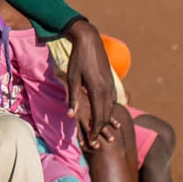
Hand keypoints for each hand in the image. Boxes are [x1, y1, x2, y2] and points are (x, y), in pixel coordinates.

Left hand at [66, 20, 116, 145]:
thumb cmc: (77, 59)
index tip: (91, 140)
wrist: (89, 40)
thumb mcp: (72, 78)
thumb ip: (73, 98)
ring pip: (110, 108)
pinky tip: (104, 112)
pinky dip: (108, 109)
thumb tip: (70, 116)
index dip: (95, 130)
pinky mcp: (111, 81)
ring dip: (105, 120)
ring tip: (101, 130)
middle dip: (101, 129)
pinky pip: (111, 100)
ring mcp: (111, 85)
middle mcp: (108, 90)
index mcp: (98, 91)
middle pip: (106, 115)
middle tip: (96, 140)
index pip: (99, 117)